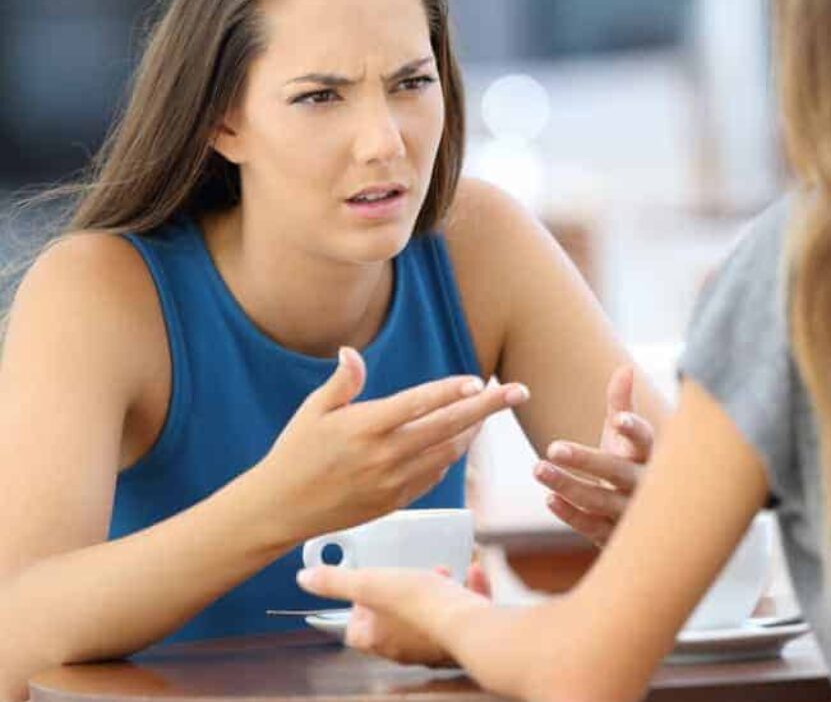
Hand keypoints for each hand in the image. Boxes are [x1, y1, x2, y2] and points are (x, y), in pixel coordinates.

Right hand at [253, 347, 528, 541]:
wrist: (280, 510)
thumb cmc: (295, 453)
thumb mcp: (313, 411)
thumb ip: (342, 382)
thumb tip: (352, 352)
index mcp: (365, 427)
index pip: (419, 403)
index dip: (451, 391)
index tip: (480, 380)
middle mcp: (384, 455)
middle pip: (448, 426)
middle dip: (489, 408)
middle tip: (520, 392)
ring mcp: (392, 481)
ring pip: (448, 452)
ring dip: (473, 431)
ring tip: (491, 412)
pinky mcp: (396, 501)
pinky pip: (434, 475)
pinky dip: (452, 455)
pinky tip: (460, 439)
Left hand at [296, 562, 489, 663]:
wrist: (469, 625)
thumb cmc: (418, 605)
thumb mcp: (371, 583)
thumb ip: (336, 581)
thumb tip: (304, 578)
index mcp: (376, 640)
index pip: (354, 630)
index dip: (357, 607)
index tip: (369, 584)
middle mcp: (402, 650)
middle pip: (390, 624)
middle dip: (397, 596)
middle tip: (407, 574)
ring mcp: (432, 648)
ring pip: (426, 621)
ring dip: (431, 594)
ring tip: (440, 572)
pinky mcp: (461, 641)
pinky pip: (459, 616)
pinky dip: (464, 593)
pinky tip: (472, 573)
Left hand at [534, 365, 653, 545]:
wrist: (648, 521)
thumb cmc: (631, 466)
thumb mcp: (627, 438)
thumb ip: (622, 404)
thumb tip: (625, 367)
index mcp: (649, 456)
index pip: (645, 441)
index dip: (634, 430)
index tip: (617, 420)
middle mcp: (643, 485)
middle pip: (616, 472)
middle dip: (586, 460)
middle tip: (552, 448)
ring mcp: (630, 513)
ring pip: (600, 501)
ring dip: (568, 486)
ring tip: (537, 468)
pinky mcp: (614, 536)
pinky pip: (592, 527)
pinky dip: (571, 515)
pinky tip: (549, 499)